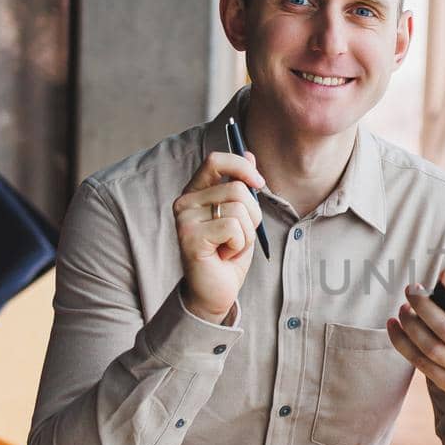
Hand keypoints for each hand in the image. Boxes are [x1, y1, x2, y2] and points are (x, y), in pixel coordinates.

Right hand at [172, 151, 264, 323]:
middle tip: (239, 236)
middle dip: (252, 214)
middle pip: (236, 188)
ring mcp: (184, 219)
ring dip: (246, 233)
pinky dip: (239, 245)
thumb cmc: (227, 253)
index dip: (242, 166)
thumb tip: (249, 153)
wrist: (214, 291)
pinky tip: (224, 256)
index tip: (259, 183)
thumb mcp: (241, 215)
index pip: (215, 160)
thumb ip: (241, 185)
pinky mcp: (190, 237)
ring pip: (238, 209)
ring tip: (230, 247)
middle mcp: (185, 201)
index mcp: (196, 191)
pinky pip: (233, 228)